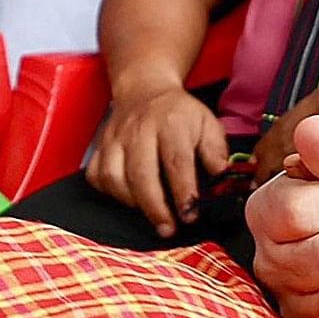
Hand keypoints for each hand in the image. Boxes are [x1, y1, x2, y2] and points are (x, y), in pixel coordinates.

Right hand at [87, 83, 230, 237]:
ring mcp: (115, 138)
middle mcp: (139, 130)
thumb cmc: (179, 113)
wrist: (145, 89)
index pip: (176, 161)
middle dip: (155, 207)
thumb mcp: (207, 123)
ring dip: (132, 202)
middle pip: (141, 173)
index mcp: (170, 123)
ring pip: (114, 177)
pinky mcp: (100, 146)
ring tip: (151, 214)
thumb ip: (216, 151)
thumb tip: (221, 176)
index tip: (190, 214)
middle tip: (168, 228)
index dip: (183, 192)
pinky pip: (97, 176)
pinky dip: (110, 192)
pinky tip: (128, 198)